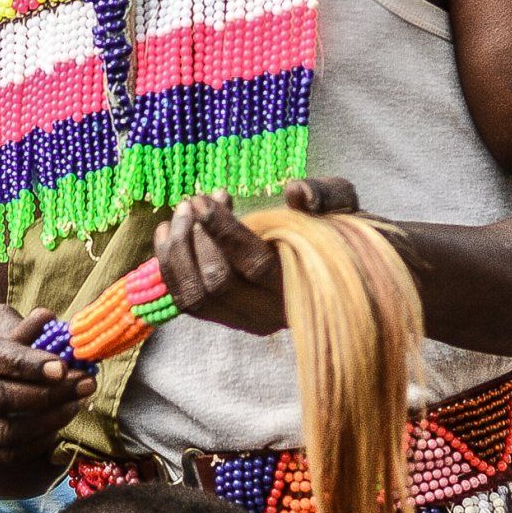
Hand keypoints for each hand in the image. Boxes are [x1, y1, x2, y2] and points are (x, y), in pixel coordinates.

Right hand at [0, 304, 93, 496]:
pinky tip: (55, 427)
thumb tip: (48, 320)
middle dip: (46, 394)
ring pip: (0, 432)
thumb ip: (20, 326)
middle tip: (85, 384)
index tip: (63, 367)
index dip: (25, 363)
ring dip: (47, 422)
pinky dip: (33, 444)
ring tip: (75, 405)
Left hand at [154, 180, 359, 336]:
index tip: (205, 198)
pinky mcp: (225, 317)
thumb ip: (326, 194)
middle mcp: (271, 314)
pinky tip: (167, 231)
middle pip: (217, 284)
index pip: (254, 264)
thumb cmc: (337, 230)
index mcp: (301, 286)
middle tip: (192, 201)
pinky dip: (168, 266)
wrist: (336, 266)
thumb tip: (296, 192)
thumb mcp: (343, 205)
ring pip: (194, 297)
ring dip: (177, 252)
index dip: (225, 230)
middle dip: (195, 238)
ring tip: (180, 213)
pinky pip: (185, 300)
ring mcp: (245, 320)